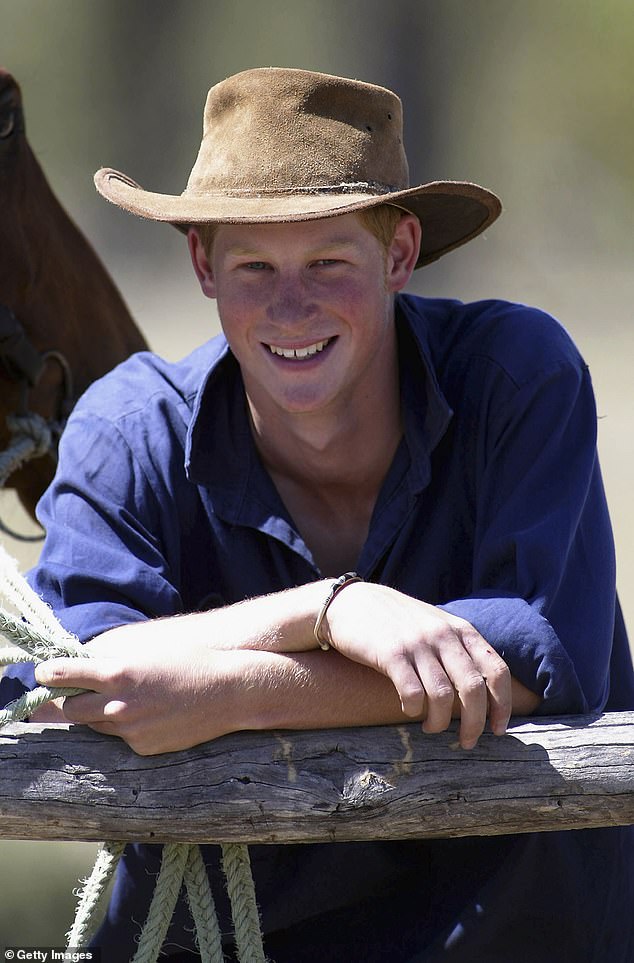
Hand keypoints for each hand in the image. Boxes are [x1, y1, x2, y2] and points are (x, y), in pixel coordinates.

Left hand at [33, 622, 256, 754]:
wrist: (230, 692)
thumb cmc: (193, 662)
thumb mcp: (149, 653)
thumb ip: (115, 662)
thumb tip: (88, 666)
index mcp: (118, 674)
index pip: (65, 675)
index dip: (48, 675)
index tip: (43, 674)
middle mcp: (118, 705)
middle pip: (70, 710)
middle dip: (66, 702)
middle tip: (67, 697)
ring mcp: (130, 730)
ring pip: (95, 726)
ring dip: (96, 715)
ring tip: (117, 703)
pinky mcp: (143, 747)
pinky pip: (122, 739)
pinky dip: (126, 729)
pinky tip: (148, 716)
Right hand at [322, 582, 511, 748]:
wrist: (351, 602)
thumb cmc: (396, 620)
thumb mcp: (436, 624)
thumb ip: (459, 648)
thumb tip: (485, 688)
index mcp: (461, 629)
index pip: (497, 670)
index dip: (503, 704)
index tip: (498, 729)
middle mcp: (443, 635)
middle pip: (473, 689)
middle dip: (474, 723)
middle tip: (466, 741)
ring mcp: (417, 644)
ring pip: (443, 696)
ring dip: (439, 721)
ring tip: (431, 727)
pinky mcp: (391, 654)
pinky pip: (412, 692)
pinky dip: (414, 709)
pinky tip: (409, 710)